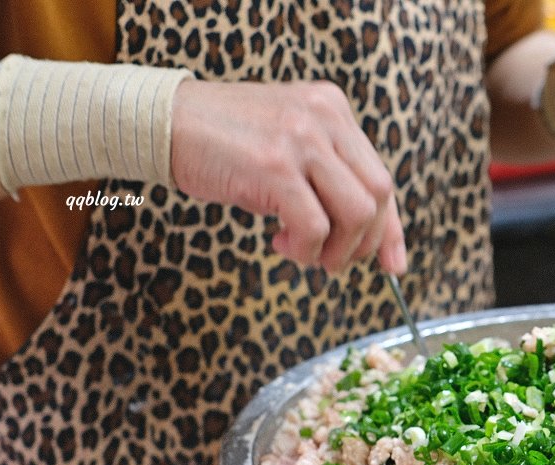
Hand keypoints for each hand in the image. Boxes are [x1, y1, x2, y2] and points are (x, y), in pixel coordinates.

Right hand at [171, 79, 406, 272]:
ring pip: (357, 213)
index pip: (381, 177)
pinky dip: (305, 248)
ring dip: (336, 249)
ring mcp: (302, 140)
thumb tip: (371, 242)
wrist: (162, 120)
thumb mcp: (288, 146)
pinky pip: (316, 226)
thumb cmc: (223, 141)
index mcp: (333, 109)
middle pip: (378, 196)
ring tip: (303, 252)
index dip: (391, 228)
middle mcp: (325, 118)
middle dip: (364, 242)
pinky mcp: (275, 167)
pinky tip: (279, 241)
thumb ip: (327, 178)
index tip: (392, 264)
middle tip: (333, 260)